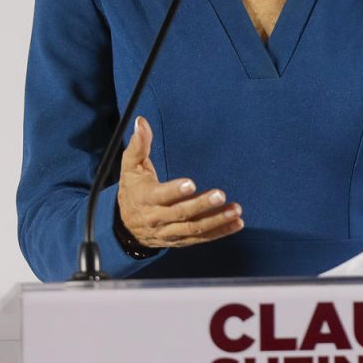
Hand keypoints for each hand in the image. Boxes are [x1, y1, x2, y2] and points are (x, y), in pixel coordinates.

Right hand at [116, 116, 243, 248]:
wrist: (125, 228)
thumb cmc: (132, 190)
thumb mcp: (130, 168)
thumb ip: (138, 145)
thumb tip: (141, 122)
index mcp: (146, 198)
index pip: (160, 195)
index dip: (175, 191)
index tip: (191, 183)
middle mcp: (157, 218)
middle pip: (181, 213)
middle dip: (201, 205)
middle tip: (220, 194)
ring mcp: (170, 232)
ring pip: (193, 228)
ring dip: (216, 220)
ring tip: (235, 210)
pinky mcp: (180, 240)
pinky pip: (201, 238)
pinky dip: (220, 232)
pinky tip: (237, 224)